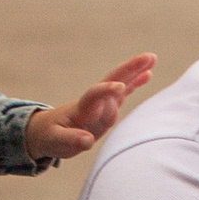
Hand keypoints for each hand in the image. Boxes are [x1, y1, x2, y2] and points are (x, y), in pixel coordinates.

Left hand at [25, 53, 156, 163]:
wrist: (46, 131)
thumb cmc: (50, 137)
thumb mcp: (55, 142)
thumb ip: (71, 140)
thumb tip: (88, 140)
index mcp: (81, 109)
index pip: (94, 95)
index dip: (106, 91)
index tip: (119, 87)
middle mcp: (94, 102)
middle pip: (112, 80)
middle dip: (129, 69)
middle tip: (147, 57)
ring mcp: (102, 103)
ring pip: (121, 83)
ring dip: (135, 70)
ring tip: (152, 58)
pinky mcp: (107, 107)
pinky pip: (124, 93)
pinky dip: (135, 83)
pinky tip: (148, 73)